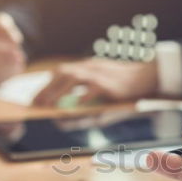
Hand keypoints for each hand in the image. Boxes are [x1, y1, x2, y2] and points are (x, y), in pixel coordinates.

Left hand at [33, 58, 157, 105]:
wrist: (147, 77)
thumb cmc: (124, 86)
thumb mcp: (103, 86)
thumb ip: (86, 96)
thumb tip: (67, 113)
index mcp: (87, 67)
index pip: (60, 72)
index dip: (45, 84)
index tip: (34, 98)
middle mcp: (90, 67)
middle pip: (62, 73)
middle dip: (46, 88)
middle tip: (35, 104)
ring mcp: (100, 74)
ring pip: (73, 78)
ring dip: (57, 91)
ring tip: (48, 105)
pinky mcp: (110, 84)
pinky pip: (92, 89)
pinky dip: (81, 97)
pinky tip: (72, 106)